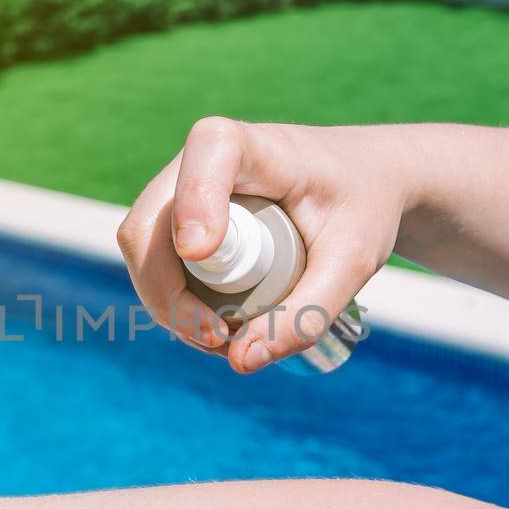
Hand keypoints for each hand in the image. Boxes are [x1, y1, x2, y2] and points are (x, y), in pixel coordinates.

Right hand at [117, 117, 410, 372]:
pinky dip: (175, 304)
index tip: (202, 253)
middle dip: (167, 293)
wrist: (365, 182)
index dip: (195, 200)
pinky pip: (156, 264)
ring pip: (144, 251)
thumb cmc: (364, 207)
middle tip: (218, 337)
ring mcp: (185, 188)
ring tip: (226, 340)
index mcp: (260, 147)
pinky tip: (217, 328)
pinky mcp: (181, 218)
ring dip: (170, 307)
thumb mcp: (354, 262)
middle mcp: (206, 160)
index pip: (211, 151)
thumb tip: (241, 361)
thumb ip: (308, 312)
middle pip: (150, 224)